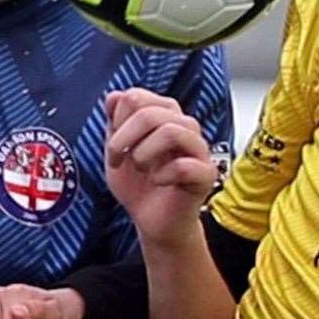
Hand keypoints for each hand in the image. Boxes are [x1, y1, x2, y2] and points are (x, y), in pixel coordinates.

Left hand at [104, 89, 219, 248]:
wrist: (152, 222)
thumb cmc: (138, 186)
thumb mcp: (116, 153)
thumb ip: (114, 123)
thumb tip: (114, 95)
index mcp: (163, 116)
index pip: (137, 97)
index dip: (117, 120)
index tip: (113, 147)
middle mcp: (184, 126)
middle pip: (151, 111)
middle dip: (124, 138)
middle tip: (118, 160)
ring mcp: (198, 149)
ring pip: (170, 131)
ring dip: (144, 153)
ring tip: (141, 169)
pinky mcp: (206, 174)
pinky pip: (185, 165)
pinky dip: (162, 175)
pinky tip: (158, 181)